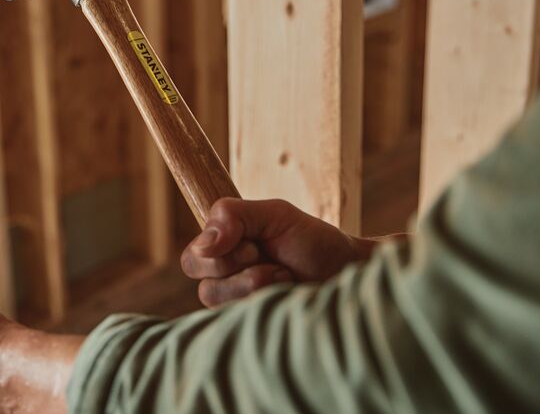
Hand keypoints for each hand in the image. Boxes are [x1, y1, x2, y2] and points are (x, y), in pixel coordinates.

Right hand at [181, 198, 383, 307]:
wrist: (346, 272)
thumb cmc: (312, 242)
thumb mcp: (275, 214)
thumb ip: (232, 215)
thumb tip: (203, 245)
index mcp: (224, 249)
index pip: (193, 256)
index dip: (219, 248)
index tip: (255, 242)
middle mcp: (224, 279)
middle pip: (200, 277)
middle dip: (239, 263)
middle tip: (271, 258)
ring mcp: (237, 305)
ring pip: (216, 297)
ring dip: (255, 281)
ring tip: (284, 276)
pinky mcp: (250, 325)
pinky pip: (236, 315)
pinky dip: (264, 298)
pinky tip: (284, 294)